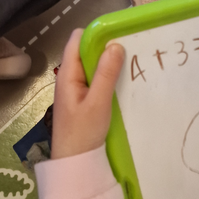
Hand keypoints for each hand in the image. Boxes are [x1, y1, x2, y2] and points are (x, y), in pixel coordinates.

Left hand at [51, 28, 124, 159]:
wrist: (75, 165)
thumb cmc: (83, 133)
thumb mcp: (97, 103)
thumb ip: (106, 74)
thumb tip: (116, 44)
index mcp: (68, 73)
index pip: (78, 39)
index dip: (96, 33)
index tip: (119, 34)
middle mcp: (70, 76)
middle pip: (87, 50)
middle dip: (107, 47)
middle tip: (131, 48)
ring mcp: (76, 87)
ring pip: (93, 64)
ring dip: (109, 62)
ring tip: (131, 62)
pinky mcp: (84, 98)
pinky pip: (96, 78)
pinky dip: (108, 75)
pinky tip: (123, 80)